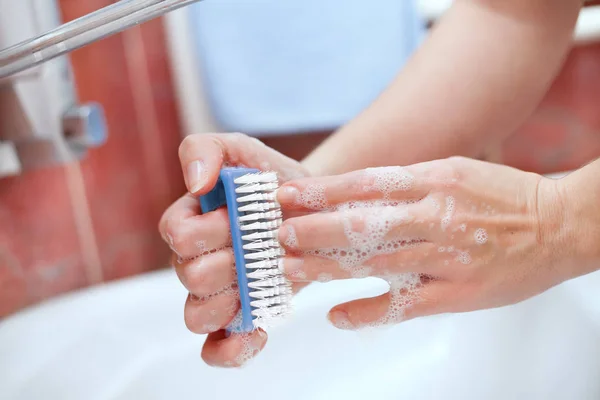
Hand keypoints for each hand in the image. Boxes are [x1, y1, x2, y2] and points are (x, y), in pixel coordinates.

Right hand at [159, 133, 308, 366]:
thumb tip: (195, 183)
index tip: (241, 217)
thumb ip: (206, 150)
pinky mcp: (238, 317)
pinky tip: (260, 332)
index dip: (210, 230)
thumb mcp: (241, 150)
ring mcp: (214, 293)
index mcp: (188, 222)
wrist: (312, 209)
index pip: (178, 235)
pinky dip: (233, 348)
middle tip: (263, 247)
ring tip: (263, 282)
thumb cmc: (271, 180)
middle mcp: (194, 261)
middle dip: (231, 261)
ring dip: (231, 301)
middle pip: (190, 277)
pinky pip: (217, 349)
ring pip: (197, 316)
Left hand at [276, 157, 569, 329]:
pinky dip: (368, 311)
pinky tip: (338, 316)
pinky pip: (404, 305)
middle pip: (364, 223)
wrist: (559, 225)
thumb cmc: (502, 196)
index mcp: (434, 180)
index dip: (322, 191)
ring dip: (329, 267)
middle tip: (278, 233)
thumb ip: (404, 182)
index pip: (365, 184)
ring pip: (376, 263)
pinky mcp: (456, 293)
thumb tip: (351, 191)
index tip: (288, 195)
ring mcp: (445, 257)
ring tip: (293, 269)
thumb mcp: (451, 171)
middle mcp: (435, 216)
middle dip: (316, 229)